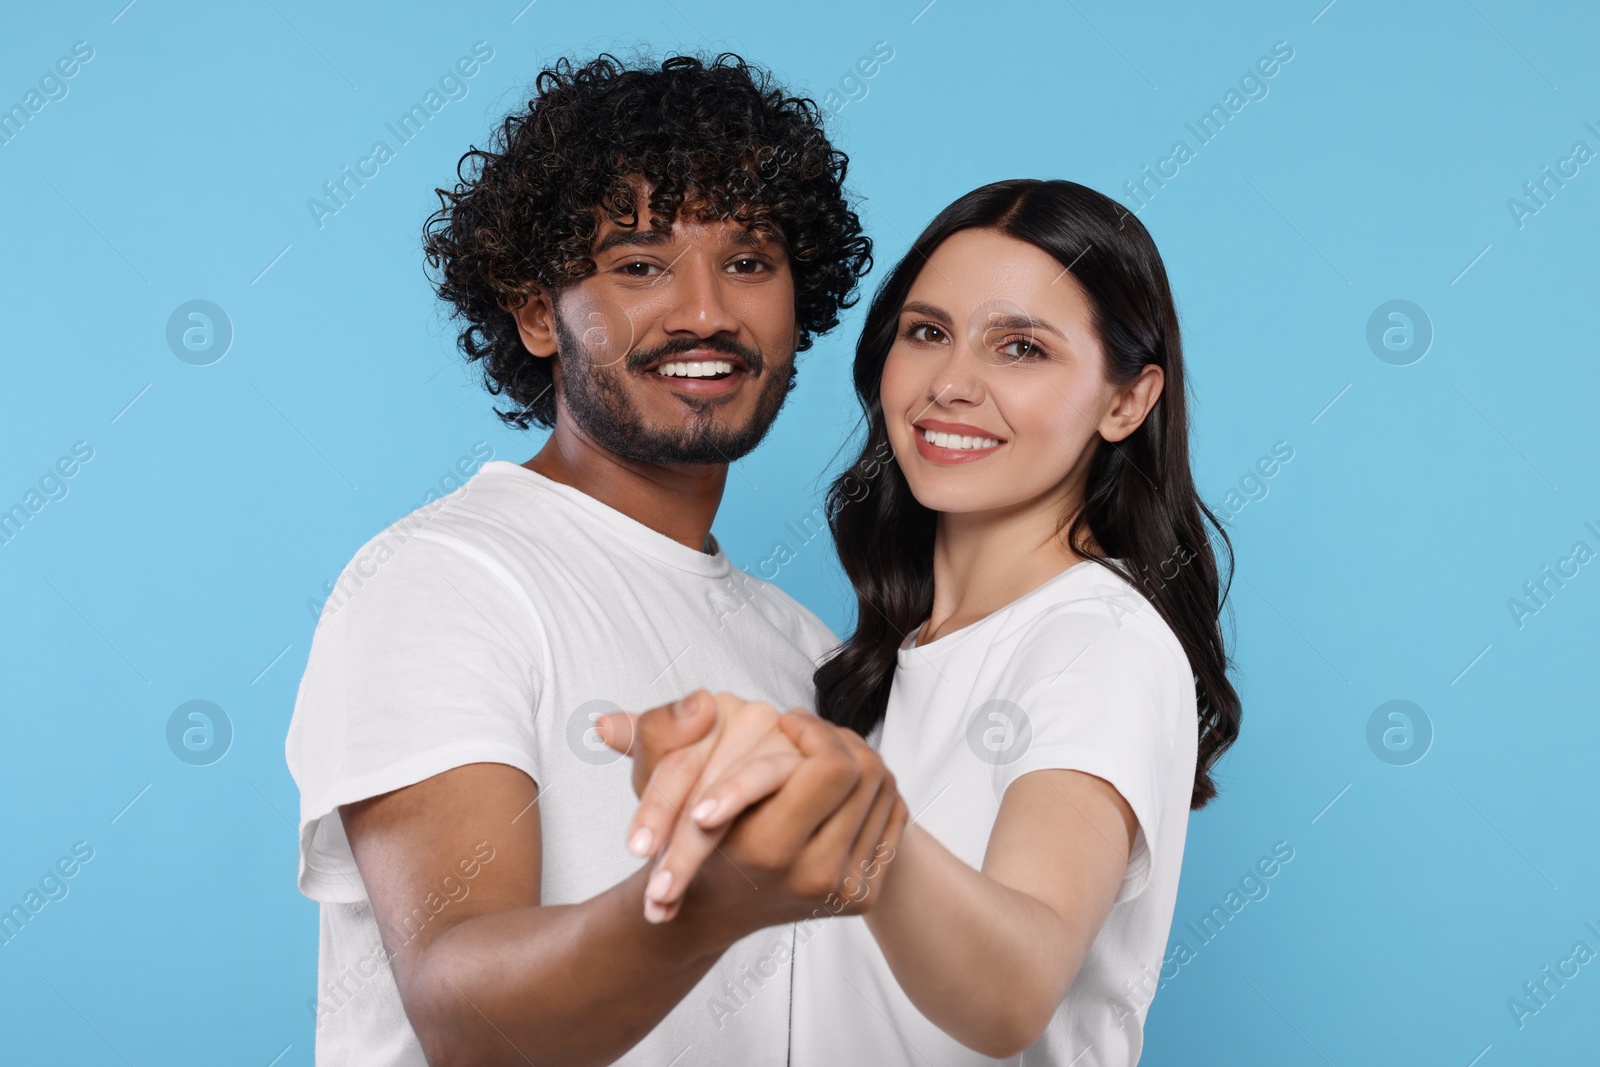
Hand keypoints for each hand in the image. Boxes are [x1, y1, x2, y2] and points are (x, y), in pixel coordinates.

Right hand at [607, 694, 906, 924]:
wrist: (711, 912)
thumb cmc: (689, 842)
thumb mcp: (661, 787)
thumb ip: (662, 734)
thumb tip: (700, 701)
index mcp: (768, 847)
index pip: (832, 766)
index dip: (815, 730)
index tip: (788, 722)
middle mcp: (814, 875)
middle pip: (867, 772)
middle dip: (840, 738)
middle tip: (809, 731)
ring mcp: (844, 890)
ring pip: (884, 790)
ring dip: (857, 759)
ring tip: (821, 751)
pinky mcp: (863, 895)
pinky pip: (893, 818)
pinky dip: (872, 793)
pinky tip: (839, 787)